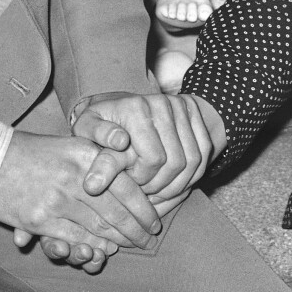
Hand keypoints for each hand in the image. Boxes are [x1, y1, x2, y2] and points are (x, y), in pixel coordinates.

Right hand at [0, 130, 161, 268]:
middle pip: (117, 211)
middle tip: (149, 239)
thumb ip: (100, 160)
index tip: (155, 220)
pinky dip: (91, 247)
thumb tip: (132, 181)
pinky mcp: (39, 220)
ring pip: (98, 228)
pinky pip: (73, 239)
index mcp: (87, 154)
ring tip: (130, 246)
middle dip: (136, 229)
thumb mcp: (72, 144)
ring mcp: (57, 200)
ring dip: (118, 241)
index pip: (127, 186)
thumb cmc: (36, 151)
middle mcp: (76, 177)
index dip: (144, 207)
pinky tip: (102, 251)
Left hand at [71, 92, 214, 208]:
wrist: (120, 106)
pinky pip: (203, 153)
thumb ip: (97, 153)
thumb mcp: (88, 134)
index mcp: (135, 108)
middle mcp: (162, 102)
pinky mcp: (193, 111)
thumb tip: (110, 158)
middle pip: (175, 162)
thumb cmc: (102, 124)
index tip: (130, 181)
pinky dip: (191, 175)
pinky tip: (172, 182)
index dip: (143, 180)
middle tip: (143, 189)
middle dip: (159, 184)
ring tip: (156, 188)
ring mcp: (181, 105)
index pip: (153, 159)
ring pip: (193, 160)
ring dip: (176, 183)